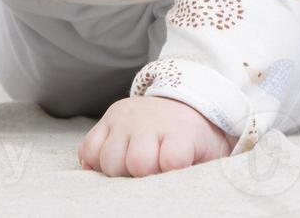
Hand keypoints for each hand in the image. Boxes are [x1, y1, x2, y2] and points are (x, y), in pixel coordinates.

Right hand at [77, 95, 231, 176]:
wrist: (182, 103)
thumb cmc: (195, 140)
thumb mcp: (211, 153)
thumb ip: (204, 172)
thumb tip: (192, 196)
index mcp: (180, 131)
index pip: (171, 159)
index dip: (171, 173)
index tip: (174, 172)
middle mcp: (149, 122)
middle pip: (136, 162)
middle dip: (142, 176)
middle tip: (151, 174)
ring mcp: (125, 120)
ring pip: (108, 159)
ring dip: (117, 171)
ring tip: (131, 169)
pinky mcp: (107, 119)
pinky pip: (88, 149)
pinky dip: (94, 162)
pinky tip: (112, 164)